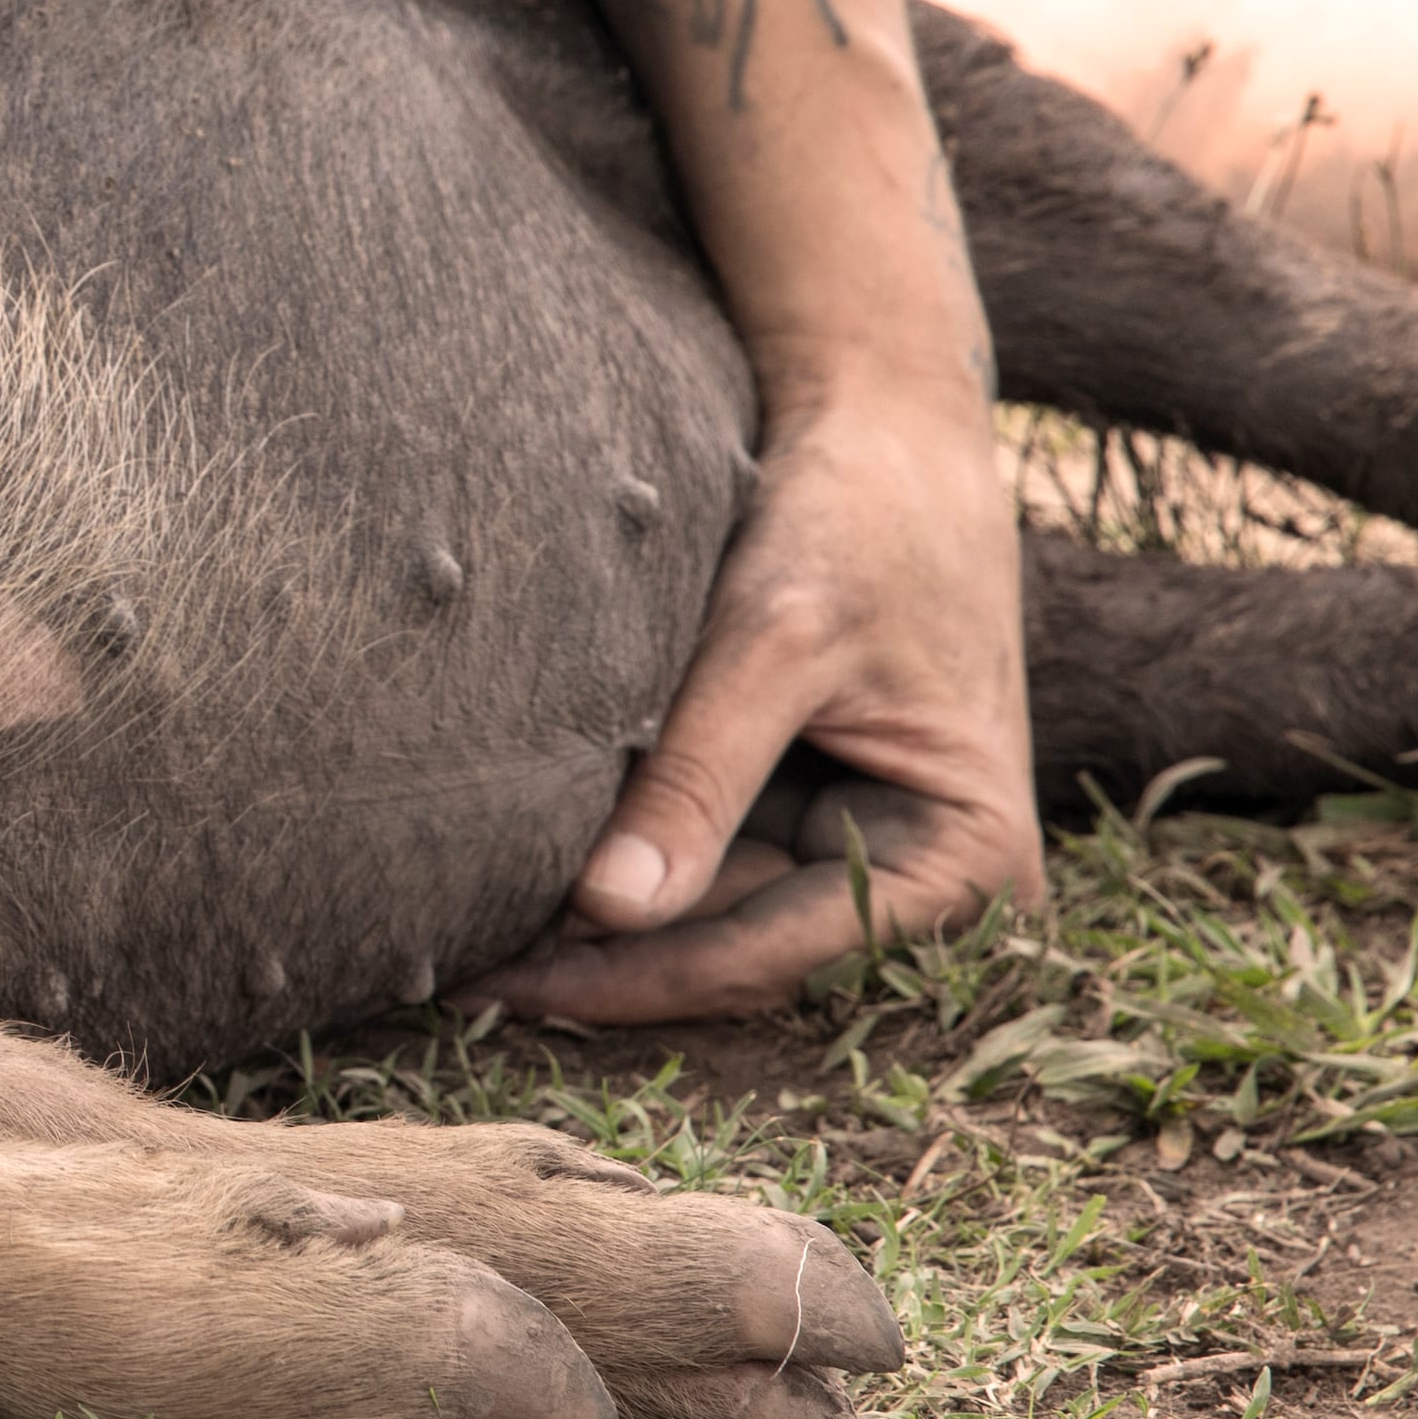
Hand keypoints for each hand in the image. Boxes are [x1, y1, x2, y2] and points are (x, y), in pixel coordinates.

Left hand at [472, 388, 1037, 1022]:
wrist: (886, 432)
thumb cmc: (856, 517)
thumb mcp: (774, 642)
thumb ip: (699, 775)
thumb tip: (608, 909)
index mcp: (972, 865)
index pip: (774, 955)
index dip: (632, 975)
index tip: (500, 986)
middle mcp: (938, 890)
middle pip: (737, 957)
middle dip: (600, 963)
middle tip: (445, 978)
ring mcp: (870, 859)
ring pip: (707, 924)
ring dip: (595, 930)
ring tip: (456, 944)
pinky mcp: (810, 820)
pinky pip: (704, 868)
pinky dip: (621, 870)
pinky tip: (512, 884)